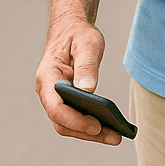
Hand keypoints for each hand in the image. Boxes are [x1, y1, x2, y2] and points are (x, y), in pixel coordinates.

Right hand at [34, 17, 121, 145]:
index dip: (75, 120)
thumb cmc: (78, 34)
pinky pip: (75, 119)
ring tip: (116, 136)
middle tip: (114, 136)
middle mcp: (47, 91)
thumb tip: (88, 92)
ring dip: (91, 134)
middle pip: (62, 122)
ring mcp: (55, 98)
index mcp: (47, 77)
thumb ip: (87, 66)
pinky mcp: (66, 102)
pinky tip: (112, 128)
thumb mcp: (87, 44)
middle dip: (87, 132)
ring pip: (69, 125)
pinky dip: (91, 126)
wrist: (71, 29)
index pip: (56, 107)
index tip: (96, 125)